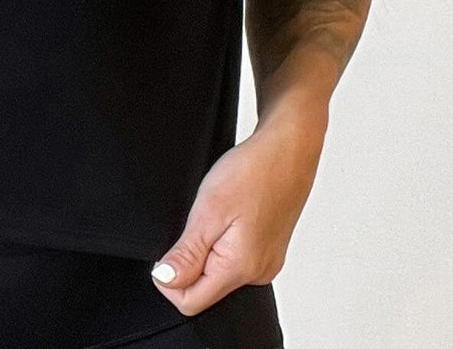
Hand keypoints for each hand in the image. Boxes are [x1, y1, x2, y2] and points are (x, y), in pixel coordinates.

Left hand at [150, 111, 325, 314]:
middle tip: (194, 224)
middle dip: (188, 262)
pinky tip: (227, 216)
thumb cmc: (252, 173)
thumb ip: (187, 253)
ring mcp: (266, 262)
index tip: (167, 249)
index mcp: (240, 268)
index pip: (191, 302)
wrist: (288, 151)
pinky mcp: (268, 250)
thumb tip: (165, 280)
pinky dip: (221, 243)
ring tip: (214, 216)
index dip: (168, 279)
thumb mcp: (208, 211)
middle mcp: (257, 273)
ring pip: (218, 273)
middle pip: (205, 290)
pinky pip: (234, 259)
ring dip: (205, 250)